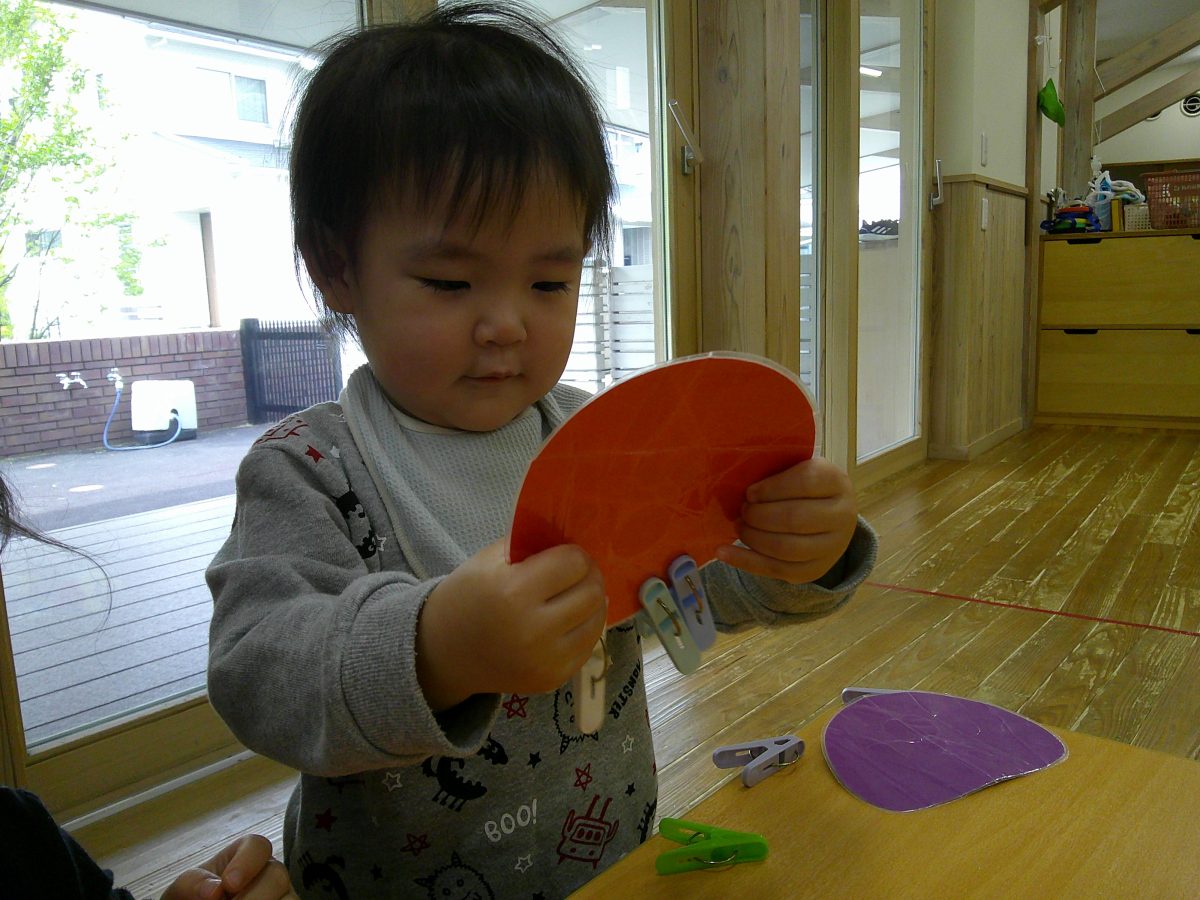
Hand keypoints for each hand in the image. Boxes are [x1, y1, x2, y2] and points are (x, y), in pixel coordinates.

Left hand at [160, 834, 295, 899]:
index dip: (247, 862)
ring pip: (290, 899)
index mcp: (244, 858)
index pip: (258, 845)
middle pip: (278, 874)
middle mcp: (268, 875)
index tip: (228, 885)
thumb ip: (192, 884)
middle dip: (253, 897)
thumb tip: (214, 890)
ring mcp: (281, 897)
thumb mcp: (183, 891)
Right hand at [417, 540, 606, 708]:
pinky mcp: (553, 679)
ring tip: (574, 595)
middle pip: (591, 592)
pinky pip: (588, 646)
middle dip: (588, 577)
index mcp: (514, 592)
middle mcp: (533, 629)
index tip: (565, 556)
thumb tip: (574, 538)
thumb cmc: (469, 596)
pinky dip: (583, 629)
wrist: (446, 650)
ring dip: (591, 602)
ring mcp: (545, 659)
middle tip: (575, 574)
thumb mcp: (490, 560)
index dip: (573, 555)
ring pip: (597, 619)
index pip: (574, 563)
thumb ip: (531, 544)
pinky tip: (567, 620)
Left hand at [716, 457, 856, 584]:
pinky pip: (776, 569)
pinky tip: (722, 552)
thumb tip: (737, 481)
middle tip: (743, 510)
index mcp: (836, 482)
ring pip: (786, 548)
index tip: (750, 492)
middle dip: (759, 515)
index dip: (771, 489)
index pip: (805, 483)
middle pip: (795, 519)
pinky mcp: (814, 571)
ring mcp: (832, 547)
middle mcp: (843, 516)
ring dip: (753, 537)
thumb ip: (777, 472)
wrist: (832, 518)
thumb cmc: (805, 488)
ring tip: (740, 526)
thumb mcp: (799, 469)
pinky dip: (745, 561)